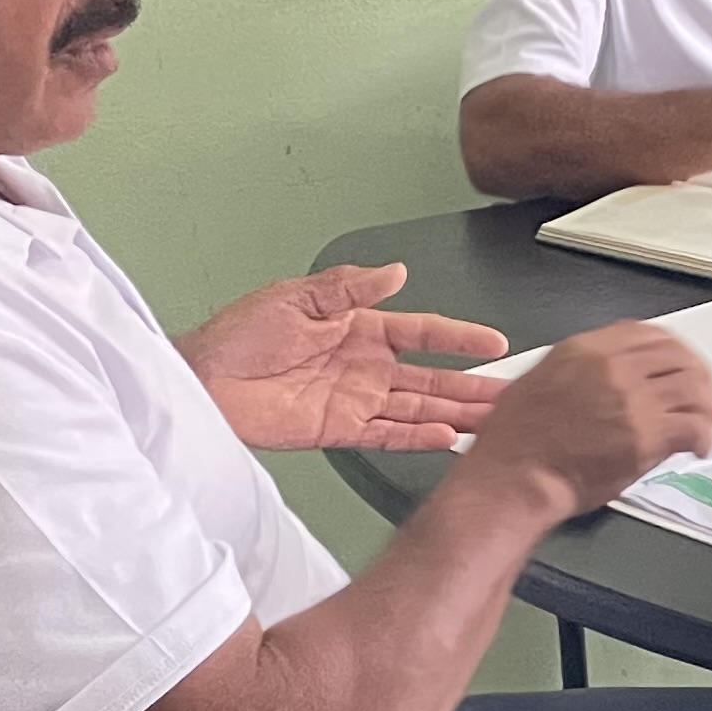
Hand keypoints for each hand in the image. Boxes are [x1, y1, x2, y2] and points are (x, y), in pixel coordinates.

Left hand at [179, 264, 510, 452]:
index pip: (423, 332)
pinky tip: (446, 437)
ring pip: (420, 407)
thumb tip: (394, 273)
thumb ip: (349, 286)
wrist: (202, 381)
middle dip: (472, 384)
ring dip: (456, 413)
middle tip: (509, 392)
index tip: (493, 343)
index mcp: (358, 328)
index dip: (460, 337)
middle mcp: (364, 366)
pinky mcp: (339, 430)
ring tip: (492, 420)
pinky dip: (418, 438)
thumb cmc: (237, 336)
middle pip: (433, 376)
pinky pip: (389, 435)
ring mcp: (356, 400)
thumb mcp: (295, 297)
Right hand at [460, 323, 711, 517]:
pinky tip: (699, 447)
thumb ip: (582, 372)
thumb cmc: (517, 441)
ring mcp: (632, 399)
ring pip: (694, 388)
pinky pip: (695, 425)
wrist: (513, 476)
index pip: (648, 334)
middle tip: (701, 399)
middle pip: (678, 356)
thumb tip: (615, 379)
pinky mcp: (646, 434)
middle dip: (697, 377)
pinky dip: (705, 436)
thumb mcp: (542, 381)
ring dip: (706, 407)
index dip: (673, 351)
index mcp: (586, 350)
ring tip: (704, 424)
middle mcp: (613, 367)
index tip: (680, 367)